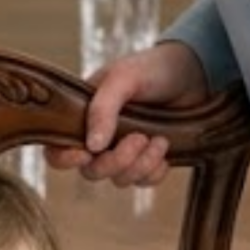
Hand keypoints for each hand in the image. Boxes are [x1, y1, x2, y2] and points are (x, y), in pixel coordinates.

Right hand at [51, 41, 209, 185]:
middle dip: (116, 161)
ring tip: (159, 139)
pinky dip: (154, 171)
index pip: (57, 147)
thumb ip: (103, 108)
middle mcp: (99, 136)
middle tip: (139, 138)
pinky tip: (164, 148)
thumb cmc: (151, 68)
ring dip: (140, 164)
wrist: (193, 72)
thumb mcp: (123, 77)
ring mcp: (123, 150)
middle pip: (91, 171)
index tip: (85, 153)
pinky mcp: (147, 159)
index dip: (64, 158)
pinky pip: (144, 181)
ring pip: (119, 179)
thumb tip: (92, 146)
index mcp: (83, 114)